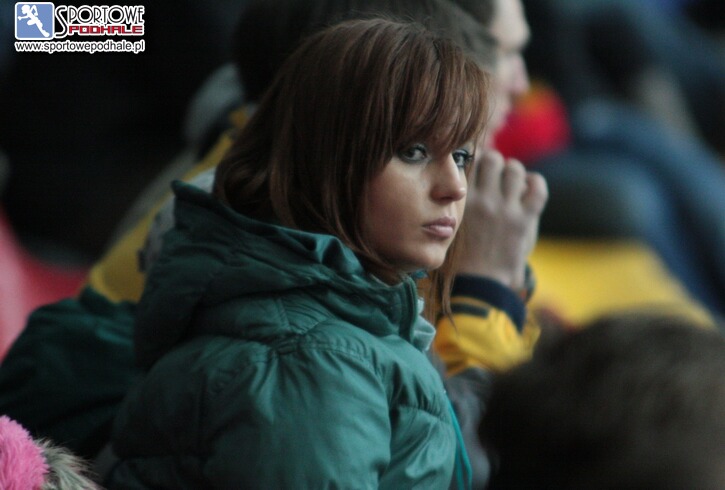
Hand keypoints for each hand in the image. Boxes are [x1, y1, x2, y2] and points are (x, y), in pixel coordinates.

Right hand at [457, 150, 547, 290]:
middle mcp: (483, 201)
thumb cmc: (461, 257)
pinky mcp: (524, 220)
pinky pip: (537, 188)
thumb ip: (458, 201)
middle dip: (495, 163)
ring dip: (514, 172)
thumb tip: (466, 176)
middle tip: (495, 176)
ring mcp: (506, 210)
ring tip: (512, 184)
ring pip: (514, 169)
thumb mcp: (451, 225)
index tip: (477, 168)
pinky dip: (535, 183)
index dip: (475, 160)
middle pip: (492, 159)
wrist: (480, 283)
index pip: (469, 162)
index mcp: (462, 202)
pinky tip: (529, 189)